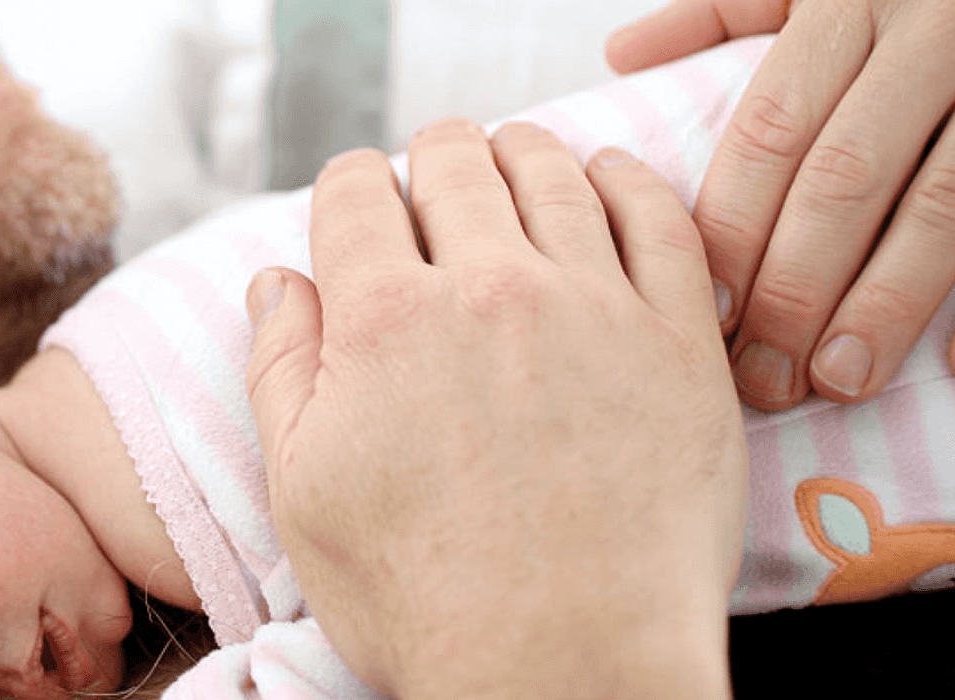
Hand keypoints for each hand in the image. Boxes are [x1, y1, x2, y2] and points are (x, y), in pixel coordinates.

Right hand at [244, 119, 747, 699]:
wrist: (566, 667)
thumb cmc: (424, 599)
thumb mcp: (304, 494)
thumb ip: (281, 370)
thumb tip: (277, 281)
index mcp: (385, 319)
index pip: (355, 190)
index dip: (351, 189)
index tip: (363, 211)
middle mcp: (490, 289)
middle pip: (453, 160)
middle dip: (432, 161)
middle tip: (436, 190)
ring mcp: (594, 307)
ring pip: (551, 170)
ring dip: (519, 154)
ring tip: (513, 166)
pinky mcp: (678, 341)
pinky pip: (661, 217)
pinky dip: (626, 181)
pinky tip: (607, 180)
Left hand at [606, 0, 954, 409]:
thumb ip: (722, 12)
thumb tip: (624, 53)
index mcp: (850, 1)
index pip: (773, 130)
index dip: (736, 227)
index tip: (707, 313)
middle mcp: (936, 34)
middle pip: (846, 179)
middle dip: (795, 289)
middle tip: (762, 377)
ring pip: (944, 206)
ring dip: (887, 306)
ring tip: (839, 382)